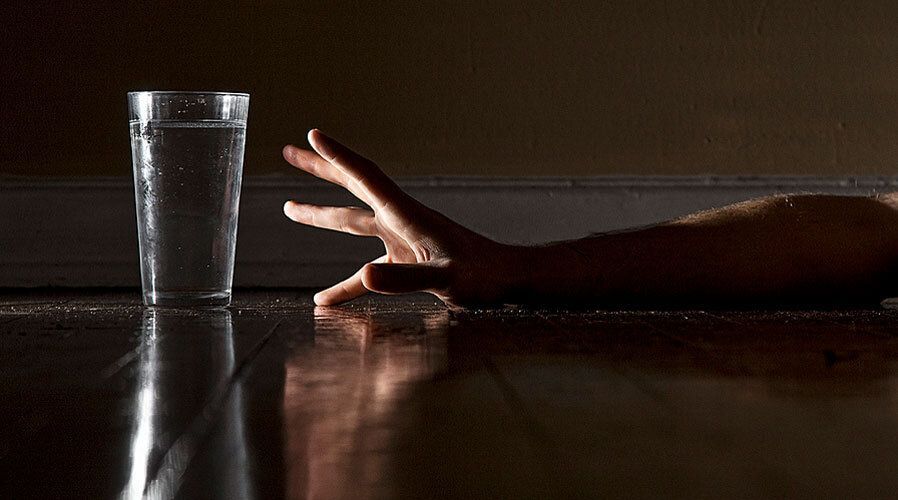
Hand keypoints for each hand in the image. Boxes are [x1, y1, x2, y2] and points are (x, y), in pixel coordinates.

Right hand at [283, 130, 516, 306]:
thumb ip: (406, 278)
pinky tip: (325, 300)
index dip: (337, 156)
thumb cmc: (485, 277)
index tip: (311, 135)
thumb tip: (364, 275)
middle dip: (321, 169)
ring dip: (322, 214)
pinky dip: (345, 285)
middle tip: (289, 151)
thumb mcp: (447, 280)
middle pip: (353, 186)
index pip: (366, 177)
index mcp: (407, 215)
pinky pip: (366, 272)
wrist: (508, 280)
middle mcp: (400, 220)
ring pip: (353, 221)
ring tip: (290, 208)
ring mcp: (402, 239)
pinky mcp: (407, 261)